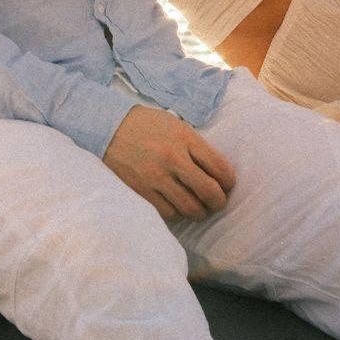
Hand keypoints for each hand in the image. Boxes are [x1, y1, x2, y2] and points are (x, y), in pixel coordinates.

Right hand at [102, 104, 236, 221]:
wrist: (109, 128)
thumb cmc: (148, 126)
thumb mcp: (177, 126)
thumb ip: (196, 147)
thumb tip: (218, 173)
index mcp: (185, 139)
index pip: (220, 168)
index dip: (229, 182)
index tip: (227, 185)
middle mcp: (172, 158)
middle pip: (208, 192)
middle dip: (219, 202)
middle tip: (217, 202)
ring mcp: (156, 177)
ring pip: (190, 208)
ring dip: (199, 211)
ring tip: (199, 207)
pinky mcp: (141, 191)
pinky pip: (169, 213)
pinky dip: (178, 213)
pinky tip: (177, 206)